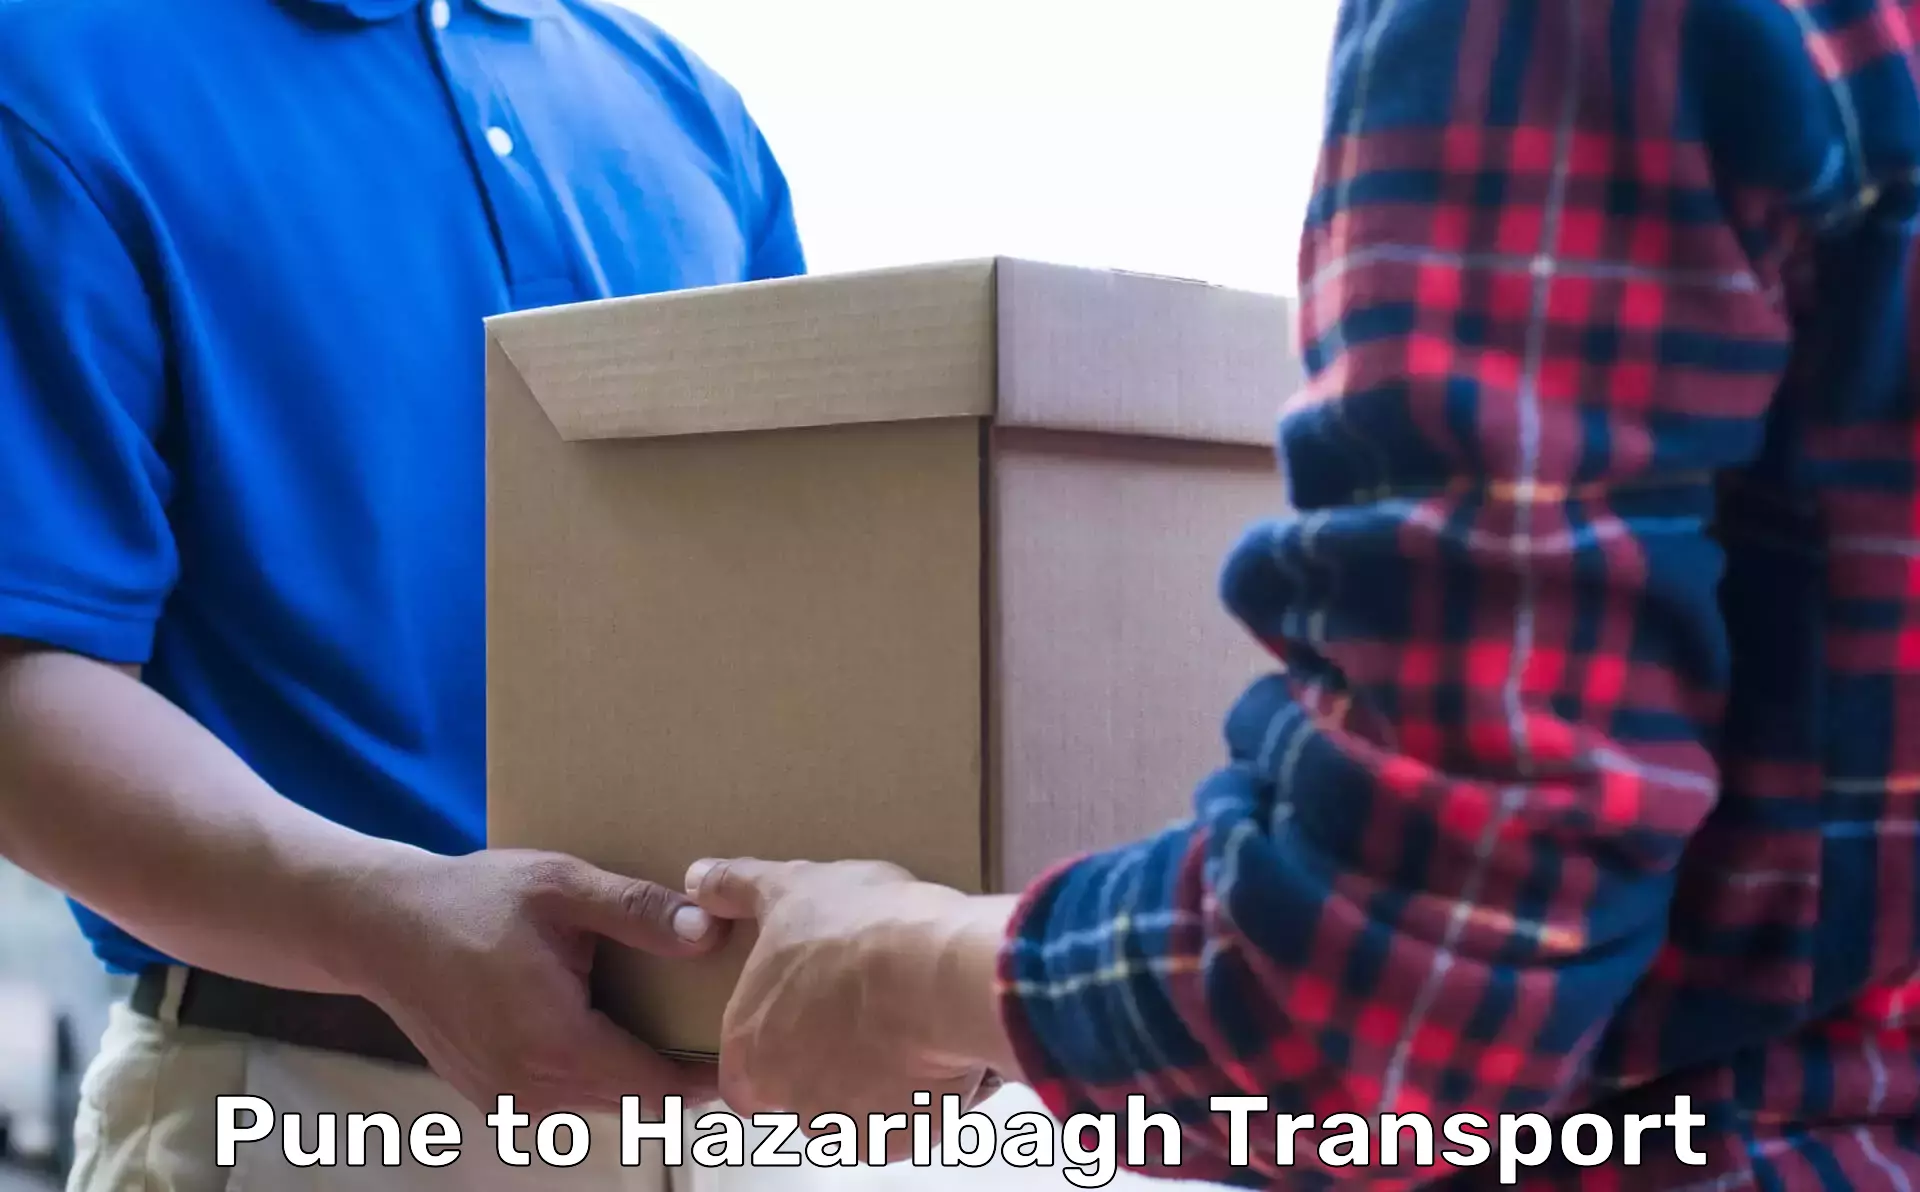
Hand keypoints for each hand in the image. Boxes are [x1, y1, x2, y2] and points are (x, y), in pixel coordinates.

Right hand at [321, 847, 727, 1115]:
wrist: (381, 926)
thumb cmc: (472, 899)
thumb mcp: (561, 886)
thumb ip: (637, 910)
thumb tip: (709, 929)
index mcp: (556, 1044)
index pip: (656, 1088)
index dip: (705, 1076)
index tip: (742, 1048)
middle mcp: (532, 1089)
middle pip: (634, 1101)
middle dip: (678, 1075)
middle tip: (720, 1031)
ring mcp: (508, 1099)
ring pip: (600, 1101)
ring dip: (635, 1073)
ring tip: (674, 1025)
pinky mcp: (492, 1095)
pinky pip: (563, 1095)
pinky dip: (593, 1070)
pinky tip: (607, 1023)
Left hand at [684, 857, 1019, 1157]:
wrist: (934, 973)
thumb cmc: (859, 930)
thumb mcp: (791, 888)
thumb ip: (737, 888)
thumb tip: (699, 878)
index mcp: (749, 1048)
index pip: (743, 1074)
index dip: (774, 1048)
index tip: (807, 1019)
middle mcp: (786, 1097)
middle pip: (801, 1094)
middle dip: (831, 1064)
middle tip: (864, 1015)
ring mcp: (844, 1122)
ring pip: (854, 1112)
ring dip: (874, 1081)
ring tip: (907, 1026)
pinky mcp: (899, 1135)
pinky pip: (906, 1121)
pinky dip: (920, 1095)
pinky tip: (936, 1049)